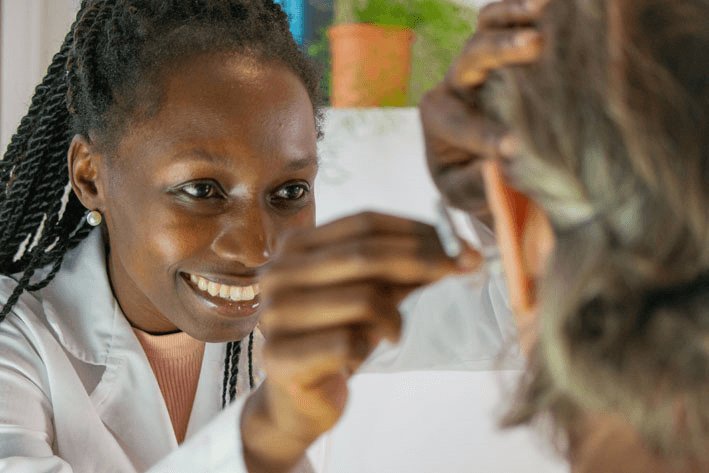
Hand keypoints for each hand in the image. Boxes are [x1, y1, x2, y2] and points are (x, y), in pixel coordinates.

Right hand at [240, 212, 479, 471]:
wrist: (295, 398)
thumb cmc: (335, 336)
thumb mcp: (369, 295)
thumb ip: (402, 270)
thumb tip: (459, 251)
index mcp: (296, 247)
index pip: (364, 222)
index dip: (417, 230)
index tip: (461, 245)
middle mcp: (278, 273)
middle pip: (365, 253)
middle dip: (424, 260)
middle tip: (467, 268)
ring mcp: (275, 314)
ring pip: (364, 299)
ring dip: (393, 319)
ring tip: (389, 333)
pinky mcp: (280, 356)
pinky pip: (351, 342)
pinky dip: (369, 348)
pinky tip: (359, 357)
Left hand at [420, 0, 547, 217]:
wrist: (482, 169)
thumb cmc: (470, 182)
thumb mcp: (465, 194)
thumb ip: (475, 183)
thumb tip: (497, 166)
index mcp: (439, 119)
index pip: (458, 122)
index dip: (483, 133)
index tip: (511, 147)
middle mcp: (456, 84)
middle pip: (472, 57)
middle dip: (500, 49)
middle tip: (534, 45)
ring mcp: (480, 62)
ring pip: (487, 26)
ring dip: (515, 14)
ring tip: (545, 6)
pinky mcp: (505, 49)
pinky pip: (510, 19)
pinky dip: (529, 9)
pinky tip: (557, 4)